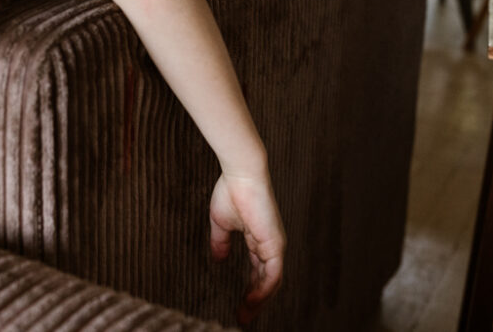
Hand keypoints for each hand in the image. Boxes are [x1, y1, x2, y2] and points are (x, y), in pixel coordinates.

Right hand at [209, 171, 286, 325]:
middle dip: (255, 301)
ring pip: (271, 282)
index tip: (238, 305)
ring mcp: (274, 245)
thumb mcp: (221, 224)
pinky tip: (252, 301)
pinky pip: (273, 274)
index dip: (250, 289)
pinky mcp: (275, 244)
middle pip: (266, 280)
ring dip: (260, 301)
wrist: (240, 175)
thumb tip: (218, 259)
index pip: (257, 271)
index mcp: (258, 239)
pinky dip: (264, 290)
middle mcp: (269, 245)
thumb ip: (221, 243)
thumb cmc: (231, 192)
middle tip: (243, 318)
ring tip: (245, 315)